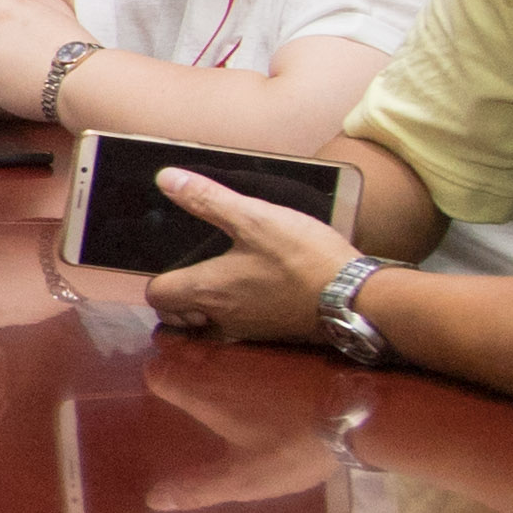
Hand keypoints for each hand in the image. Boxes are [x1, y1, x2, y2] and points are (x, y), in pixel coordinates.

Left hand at [148, 170, 362, 348]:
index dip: (158, 280)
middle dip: (178, 298)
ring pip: (208, 324)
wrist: (355, 297)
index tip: (170, 261)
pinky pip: (240, 325)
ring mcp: (247, 329)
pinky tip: (255, 285)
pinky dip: (238, 309)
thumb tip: (167, 179)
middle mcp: (221, 317)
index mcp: (208, 290)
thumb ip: (208, 200)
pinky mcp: (272, 332)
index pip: (157, 296)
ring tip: (222, 275)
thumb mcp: (254, 217)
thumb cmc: (303, 259)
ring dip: (206, 306)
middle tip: (193, 270)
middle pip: (179, 316)